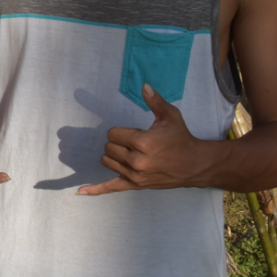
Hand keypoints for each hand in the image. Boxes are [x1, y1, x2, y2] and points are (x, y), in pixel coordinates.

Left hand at [77, 83, 213, 194]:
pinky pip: (112, 188)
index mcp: (143, 143)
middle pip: (108, 147)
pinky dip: (96, 189)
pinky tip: (81, 191)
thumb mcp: (170, 116)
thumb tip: (144, 85)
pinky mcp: (136, 185)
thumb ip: (155, 101)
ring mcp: (135, 176)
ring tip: (131, 153)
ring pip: (107, 161)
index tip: (135, 132)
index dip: (120, 131)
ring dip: (114, 155)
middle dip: (118, 142)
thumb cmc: (181, 138)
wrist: (194, 164)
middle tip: (136, 143)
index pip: (112, 134)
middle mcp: (137, 161)